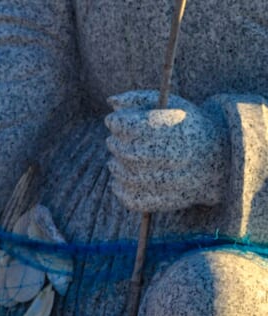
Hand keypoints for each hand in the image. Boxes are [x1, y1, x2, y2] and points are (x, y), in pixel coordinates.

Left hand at [105, 90, 228, 212]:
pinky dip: (120, 187)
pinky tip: (123, 177)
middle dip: (115, 144)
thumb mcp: (170, 104)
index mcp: (174, 129)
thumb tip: (111, 101)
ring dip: (115, 165)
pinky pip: (130, 198)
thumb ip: (138, 99)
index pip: (130, 126)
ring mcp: (169, 182)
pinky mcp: (163, 201)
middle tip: (114, 141)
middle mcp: (173, 156)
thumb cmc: (187, 126)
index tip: (114, 121)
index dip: (116, 122)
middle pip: (125, 151)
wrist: (219, 157)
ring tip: (119, 158)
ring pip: (125, 175)